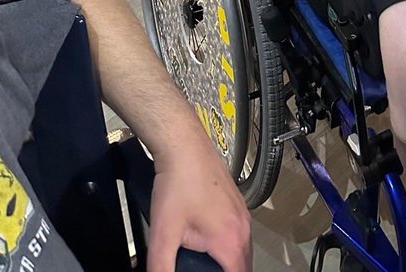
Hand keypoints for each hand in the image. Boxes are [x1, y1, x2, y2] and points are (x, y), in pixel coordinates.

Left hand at [147, 135, 251, 271]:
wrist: (184, 146)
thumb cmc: (178, 182)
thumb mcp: (163, 234)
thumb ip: (162, 267)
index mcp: (230, 240)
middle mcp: (242, 226)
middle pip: (244, 266)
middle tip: (206, 271)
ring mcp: (242, 212)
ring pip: (243, 248)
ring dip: (229, 260)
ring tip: (206, 263)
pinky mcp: (236, 201)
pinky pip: (239, 231)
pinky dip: (228, 243)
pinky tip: (207, 239)